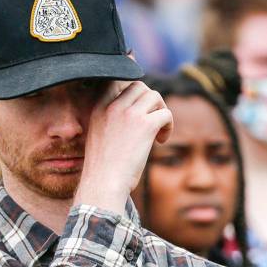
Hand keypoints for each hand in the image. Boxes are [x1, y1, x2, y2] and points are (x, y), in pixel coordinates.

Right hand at [74, 81, 172, 215]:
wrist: (103, 184)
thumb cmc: (101, 168)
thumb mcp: (98, 136)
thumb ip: (112, 120)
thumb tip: (136, 111)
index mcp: (97, 108)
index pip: (117, 81)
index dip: (131, 88)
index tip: (139, 102)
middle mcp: (112, 106)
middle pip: (139, 86)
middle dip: (149, 100)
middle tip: (151, 120)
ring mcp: (129, 114)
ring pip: (155, 96)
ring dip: (160, 111)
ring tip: (157, 131)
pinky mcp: (145, 126)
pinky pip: (166, 114)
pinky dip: (168, 127)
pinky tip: (160, 141)